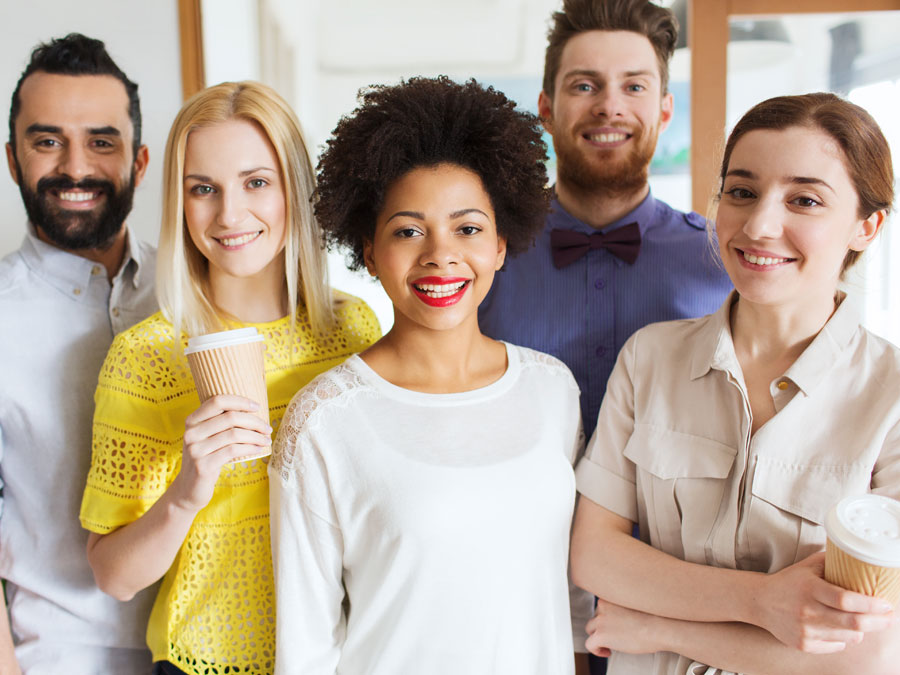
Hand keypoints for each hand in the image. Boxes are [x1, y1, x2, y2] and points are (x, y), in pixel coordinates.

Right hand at [171, 394, 271, 512]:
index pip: (217, 401)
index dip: (240, 401)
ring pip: (234, 434)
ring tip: (266, 440)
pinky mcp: (203, 466)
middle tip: (267, 428)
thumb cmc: (205, 459)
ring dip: (255, 436)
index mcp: (192, 421)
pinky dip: (250, 448)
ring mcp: (195, 450)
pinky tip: (258, 449)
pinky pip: (233, 451)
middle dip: (254, 421)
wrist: (188, 489)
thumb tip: (252, 410)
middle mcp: (191, 433)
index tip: (257, 407)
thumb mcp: (207, 438)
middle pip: (230, 417)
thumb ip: (220, 423)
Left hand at [584, 599, 662, 656]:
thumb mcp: (632, 603)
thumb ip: (620, 606)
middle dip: (602, 627)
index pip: (600, 606)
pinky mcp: (600, 635)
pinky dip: (596, 650)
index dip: (606, 617)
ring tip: (612, 644)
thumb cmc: (652, 618)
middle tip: (615, 636)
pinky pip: (589, 645)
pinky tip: (608, 652)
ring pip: (590, 629)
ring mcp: (600, 620)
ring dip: (599, 637)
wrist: (658, 628)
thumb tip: (615, 619)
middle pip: (595, 617)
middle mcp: (602, 606)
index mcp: (610, 596)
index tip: (613, 625)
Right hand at [755, 551, 894, 652]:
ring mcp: (805, 630)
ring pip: (849, 638)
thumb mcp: (807, 566)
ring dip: (861, 630)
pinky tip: (840, 629)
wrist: (760, 602)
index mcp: (810, 588)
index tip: (887, 604)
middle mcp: (807, 611)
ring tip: (863, 621)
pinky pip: (837, 646)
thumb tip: (860, 556)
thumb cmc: (789, 582)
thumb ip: (832, 561)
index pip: (845, 600)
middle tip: (890, 617)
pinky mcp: (803, 645)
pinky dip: (844, 639)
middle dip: (878, 622)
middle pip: (853, 623)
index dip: (870, 604)